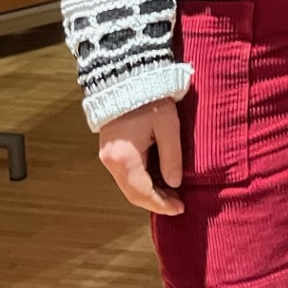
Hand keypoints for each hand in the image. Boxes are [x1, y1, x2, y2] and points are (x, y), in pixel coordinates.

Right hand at [97, 98, 183, 214]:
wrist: (126, 78)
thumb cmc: (150, 99)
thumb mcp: (168, 126)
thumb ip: (171, 156)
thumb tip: (174, 183)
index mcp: (124, 158)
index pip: (142, 192)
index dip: (161, 203)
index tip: (179, 208)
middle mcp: (110, 161)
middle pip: (132, 193)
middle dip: (155, 201)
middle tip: (177, 205)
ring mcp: (107, 156)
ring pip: (128, 185)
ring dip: (148, 193)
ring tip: (171, 195)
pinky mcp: (110, 150)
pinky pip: (126, 174)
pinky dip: (141, 182)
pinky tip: (158, 180)